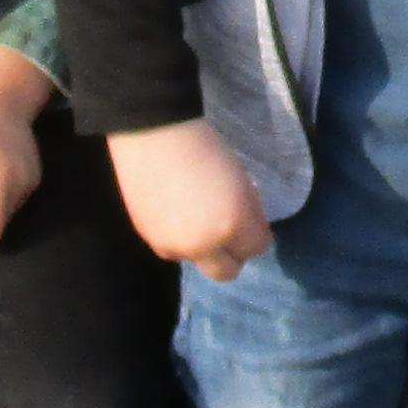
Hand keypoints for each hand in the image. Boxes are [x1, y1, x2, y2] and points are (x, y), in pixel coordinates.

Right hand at [108, 116, 267, 282]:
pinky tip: (176, 213)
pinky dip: (180, 239)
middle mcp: (203, 246)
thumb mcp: (240, 178)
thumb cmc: (204, 147)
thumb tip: (251, 227)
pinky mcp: (149, 240)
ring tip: (197, 218)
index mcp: (232, 225)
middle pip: (228, 272)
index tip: (253, 222)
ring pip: (198, 262)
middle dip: (233, 255)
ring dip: (203, 248)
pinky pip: (173, 250)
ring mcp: (173, 246)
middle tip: (230, 232)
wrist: (152, 135)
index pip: (258, 248)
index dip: (258, 234)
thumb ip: (249, 210)